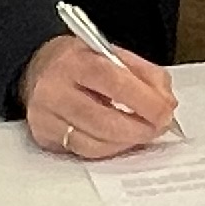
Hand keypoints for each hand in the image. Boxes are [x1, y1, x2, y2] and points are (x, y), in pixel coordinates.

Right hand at [23, 29, 178, 161]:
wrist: (38, 69)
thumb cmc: (79, 62)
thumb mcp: (112, 54)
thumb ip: (145, 74)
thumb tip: (166, 102)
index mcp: (74, 62)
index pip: (113, 82)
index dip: (144, 100)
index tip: (165, 111)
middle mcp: (54, 89)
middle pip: (102, 119)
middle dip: (138, 128)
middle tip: (158, 127)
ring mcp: (46, 116)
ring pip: (93, 142)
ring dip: (126, 142)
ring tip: (143, 133)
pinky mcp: (44, 136)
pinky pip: (84, 151)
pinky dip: (109, 149)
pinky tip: (121, 140)